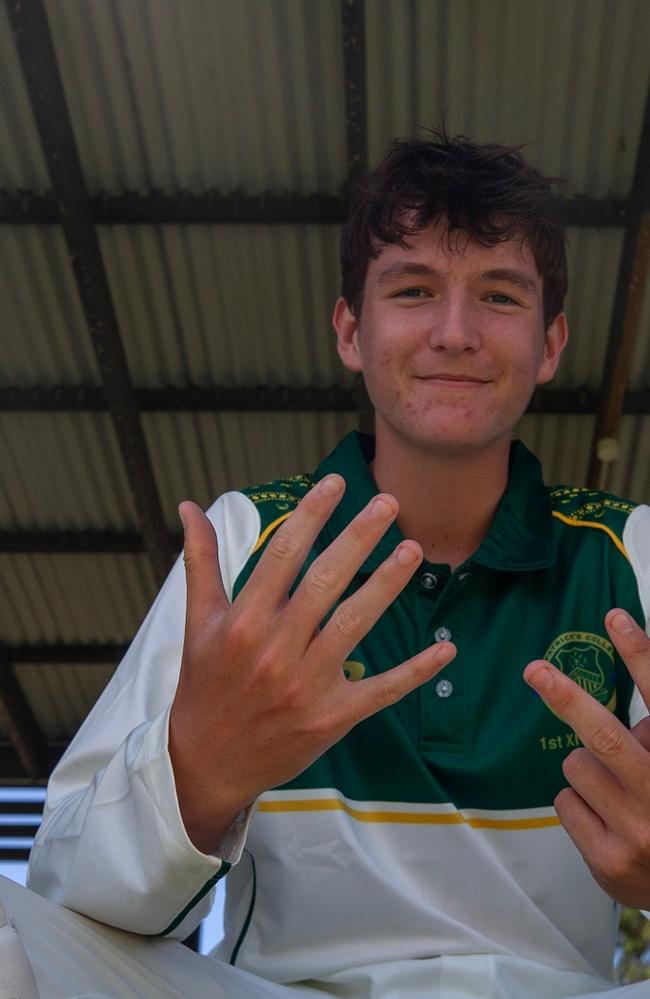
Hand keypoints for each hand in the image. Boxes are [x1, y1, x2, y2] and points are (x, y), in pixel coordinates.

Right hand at [169, 475, 455, 852]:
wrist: (205, 763)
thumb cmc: (204, 685)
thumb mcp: (196, 622)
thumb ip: (201, 562)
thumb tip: (189, 506)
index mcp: (243, 621)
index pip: (283, 555)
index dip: (312, 515)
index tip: (335, 482)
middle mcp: (276, 648)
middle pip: (326, 581)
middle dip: (359, 537)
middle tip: (390, 502)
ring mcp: (308, 684)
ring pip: (356, 623)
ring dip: (387, 584)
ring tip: (413, 549)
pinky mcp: (333, 716)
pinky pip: (381, 689)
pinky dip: (416, 670)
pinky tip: (445, 647)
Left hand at [524, 609, 649, 906]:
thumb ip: (649, 733)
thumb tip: (619, 680)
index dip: (640, 655)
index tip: (614, 617)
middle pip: (604, 736)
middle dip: (567, 698)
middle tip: (535, 671)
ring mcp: (637, 832)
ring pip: (575, 767)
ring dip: (585, 771)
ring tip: (614, 796)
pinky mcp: (609, 860)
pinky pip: (565, 803)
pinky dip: (578, 806)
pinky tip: (605, 824)